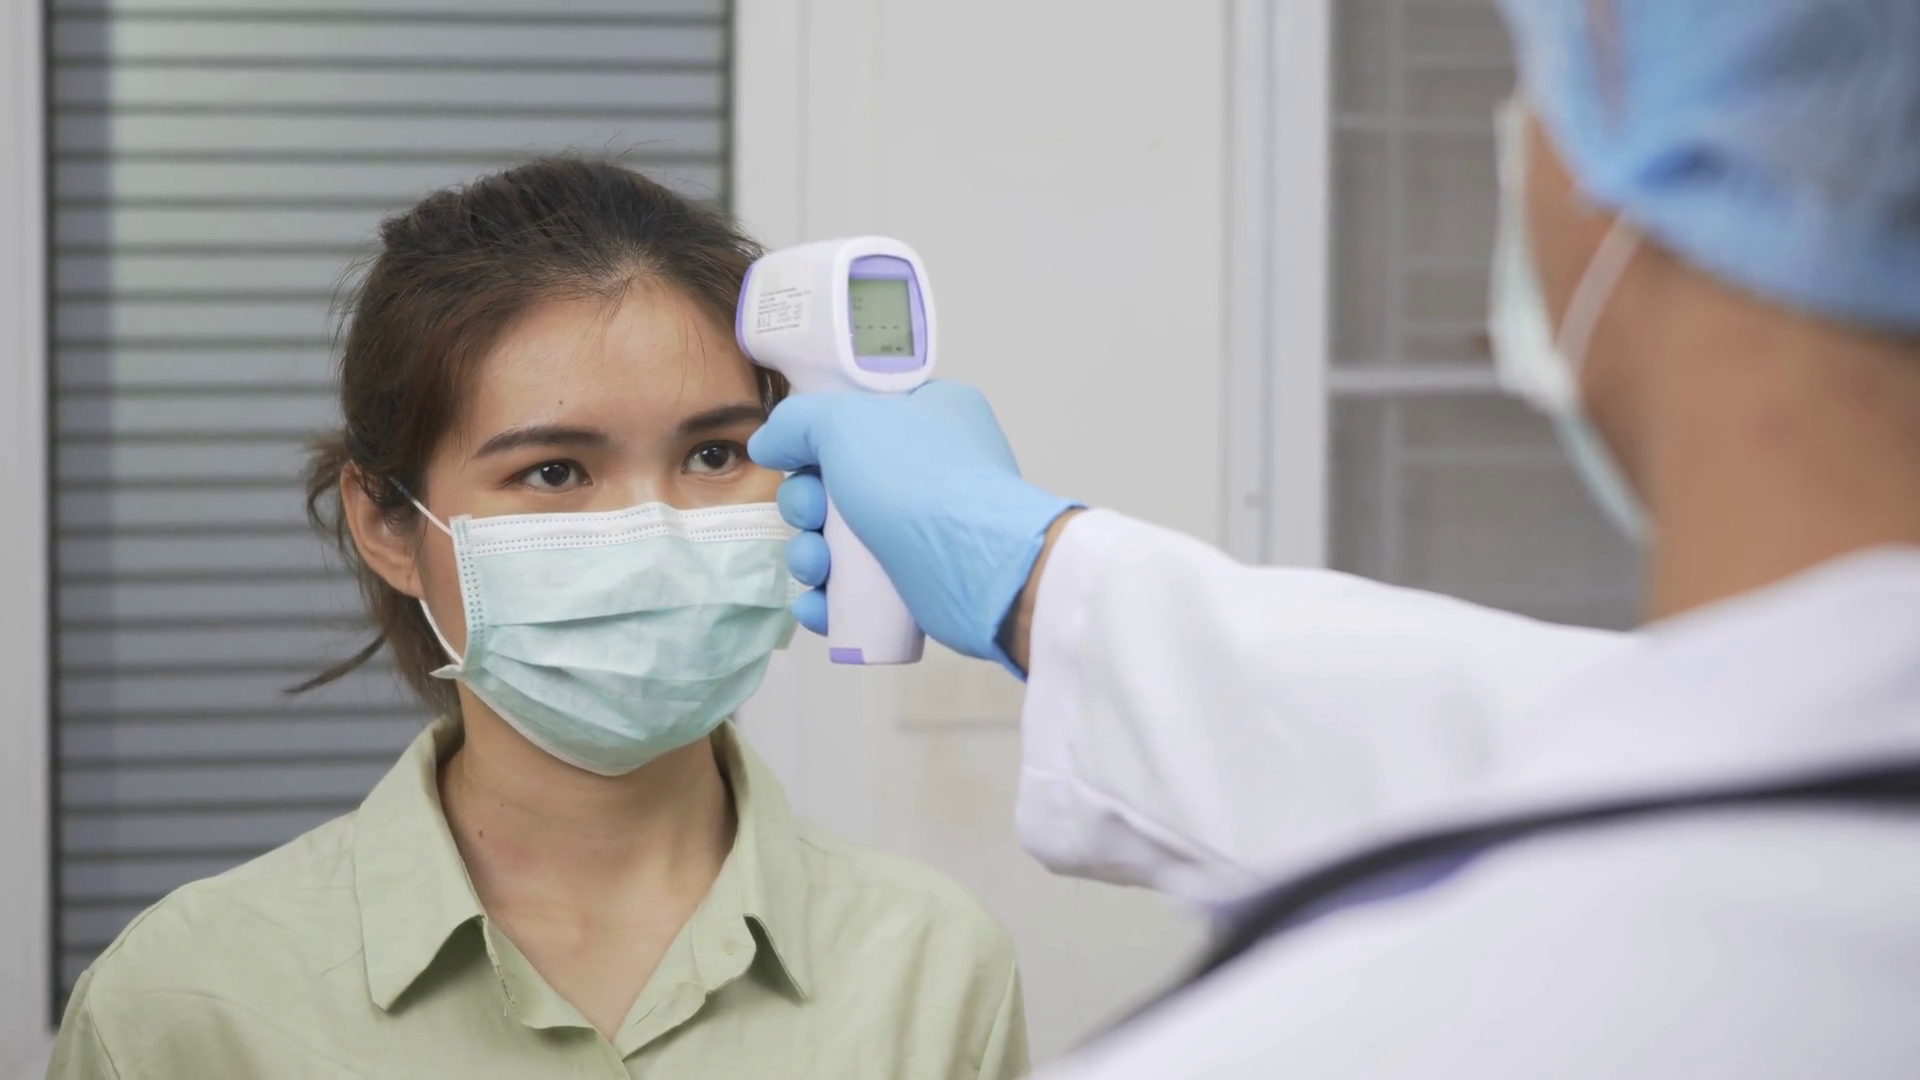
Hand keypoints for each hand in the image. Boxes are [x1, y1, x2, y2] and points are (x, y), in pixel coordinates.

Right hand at [750, 380, 1079, 669]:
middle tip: (810, 517)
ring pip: (843, 541)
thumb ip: (797, 422)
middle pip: (839, 483)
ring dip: (811, 555)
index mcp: (932, 414)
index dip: (819, 439)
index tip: (799, 457)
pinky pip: (860, 589)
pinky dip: (831, 598)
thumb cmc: (916, 480)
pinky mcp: (921, 584)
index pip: (860, 417)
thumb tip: (769, 444)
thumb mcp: (845, 422)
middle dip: (805, 506)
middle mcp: (933, 468)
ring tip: (816, 569)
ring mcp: (928, 529)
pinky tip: (819, 606)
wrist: (976, 568)